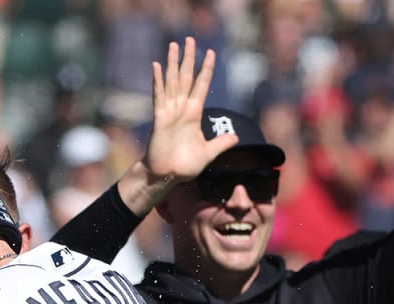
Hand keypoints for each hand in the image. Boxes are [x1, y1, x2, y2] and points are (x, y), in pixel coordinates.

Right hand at [145, 38, 237, 183]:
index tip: (211, 53)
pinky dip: (158, 81)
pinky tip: (156, 66)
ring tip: (174, 45)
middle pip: (186, 77)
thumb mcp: (209, 153)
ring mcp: (169, 111)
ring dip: (173, 62)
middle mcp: (181, 108)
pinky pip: (159, 96)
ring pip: (172, 81)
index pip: (201, 86)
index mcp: (194, 114)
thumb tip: (237, 137)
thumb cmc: (185, 165)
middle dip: (189, 58)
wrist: (167, 176)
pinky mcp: (160, 118)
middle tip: (189, 39)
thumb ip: (221, 143)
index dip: (206, 69)